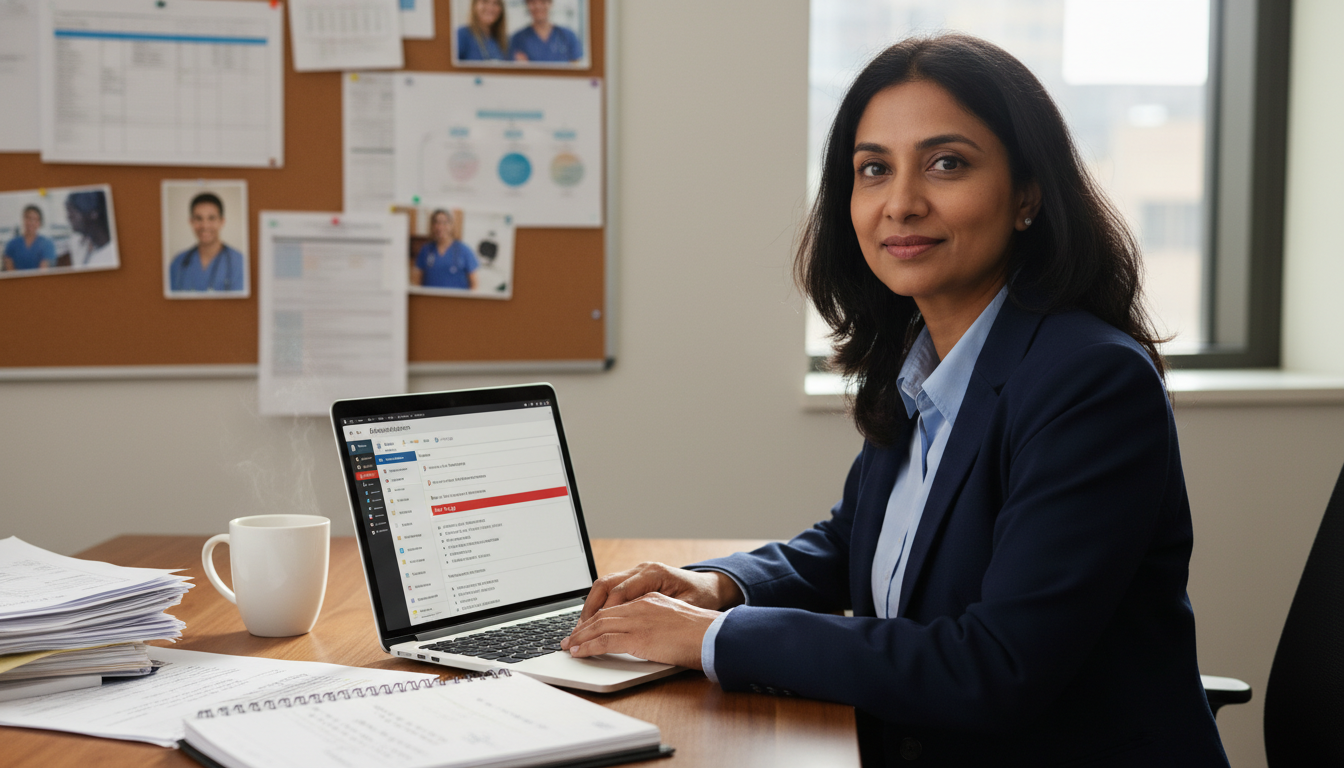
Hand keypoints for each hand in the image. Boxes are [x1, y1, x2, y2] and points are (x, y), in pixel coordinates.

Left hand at [561, 592, 716, 668]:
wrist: (714, 635)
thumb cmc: (702, 633)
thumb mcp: (677, 619)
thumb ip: (659, 622)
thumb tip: (649, 636)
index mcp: (650, 599)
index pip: (615, 606)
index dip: (597, 617)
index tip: (586, 628)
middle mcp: (641, 605)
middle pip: (602, 614)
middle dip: (583, 627)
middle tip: (570, 638)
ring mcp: (639, 619)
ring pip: (599, 625)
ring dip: (581, 637)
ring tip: (569, 647)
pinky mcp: (638, 636)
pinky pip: (605, 641)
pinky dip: (588, 647)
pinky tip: (580, 653)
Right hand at [577, 562, 743, 621]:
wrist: (711, 586)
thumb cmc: (701, 598)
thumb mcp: (685, 608)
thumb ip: (660, 615)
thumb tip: (636, 628)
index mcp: (652, 573)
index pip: (618, 592)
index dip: (603, 614)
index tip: (592, 632)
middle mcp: (642, 569)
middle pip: (605, 585)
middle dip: (590, 609)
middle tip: (579, 632)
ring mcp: (637, 571)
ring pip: (604, 585)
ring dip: (591, 606)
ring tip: (582, 628)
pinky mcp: (636, 579)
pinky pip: (611, 588)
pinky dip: (600, 603)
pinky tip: (595, 620)